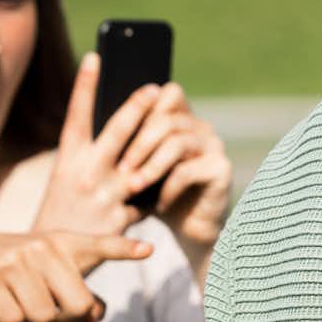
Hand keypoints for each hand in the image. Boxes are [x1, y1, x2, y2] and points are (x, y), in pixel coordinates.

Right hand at [0, 226, 149, 321]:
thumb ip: (77, 298)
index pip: (98, 246)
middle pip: (77, 306)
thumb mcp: (45, 274)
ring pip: (43, 318)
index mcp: (61, 242)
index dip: (123, 249)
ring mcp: (12, 260)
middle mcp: (41, 246)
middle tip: (48, 311)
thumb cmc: (9, 269)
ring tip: (15, 299)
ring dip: (31, 321)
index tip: (148, 250)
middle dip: (66, 321)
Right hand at [36, 54, 162, 237]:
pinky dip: (161, 189)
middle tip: (156, 87)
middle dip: (138, 106)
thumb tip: (128, 124)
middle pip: (117, 131)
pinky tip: (175, 177)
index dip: (86, 85)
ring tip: (176, 125)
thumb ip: (93, 154)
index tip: (96, 56)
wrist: (51, 259)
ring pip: (141, 162)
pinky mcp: (120, 220)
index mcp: (67, 159)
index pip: (76, 115)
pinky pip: (149, 198)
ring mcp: (104, 197)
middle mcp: (84, 174)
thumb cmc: (65, 208)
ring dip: (159, 145)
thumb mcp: (69, 176)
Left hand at [124, 83, 233, 255]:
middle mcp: (202, 127)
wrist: (187, 227)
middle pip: (168, 119)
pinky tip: (159, 205)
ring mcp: (214, 145)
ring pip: (177, 143)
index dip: (144, 107)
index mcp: (183, 118)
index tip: (116, 132)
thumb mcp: (140, 165)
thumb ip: (130, 141)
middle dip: (139, 144)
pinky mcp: (221, 168)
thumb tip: (100, 127)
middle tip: (120, 168)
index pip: (169, 93)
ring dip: (151, 167)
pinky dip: (168, 188)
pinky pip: (188, 171)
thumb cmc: (156, 193)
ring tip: (134, 187)